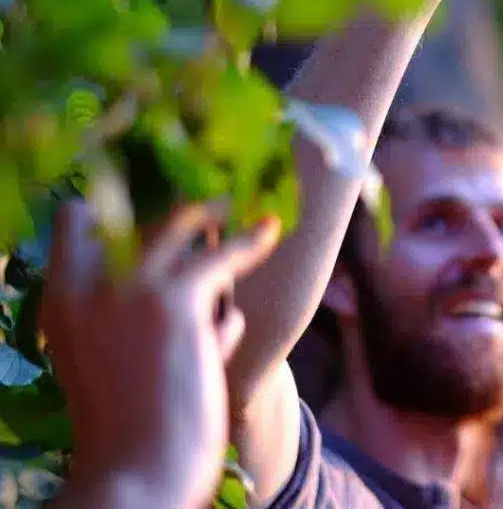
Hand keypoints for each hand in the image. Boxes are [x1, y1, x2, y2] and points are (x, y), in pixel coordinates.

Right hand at [42, 201, 280, 507]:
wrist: (137, 476)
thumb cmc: (131, 426)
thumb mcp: (113, 364)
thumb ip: (141, 320)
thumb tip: (213, 298)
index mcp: (62, 302)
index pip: (72, 225)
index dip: (109, 205)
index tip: (139, 200)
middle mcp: (89, 285)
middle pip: (136, 214)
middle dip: (174, 206)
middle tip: (208, 198)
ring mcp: (132, 288)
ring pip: (181, 225)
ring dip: (213, 216)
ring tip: (237, 207)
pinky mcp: (178, 299)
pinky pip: (223, 255)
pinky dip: (249, 242)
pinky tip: (268, 230)